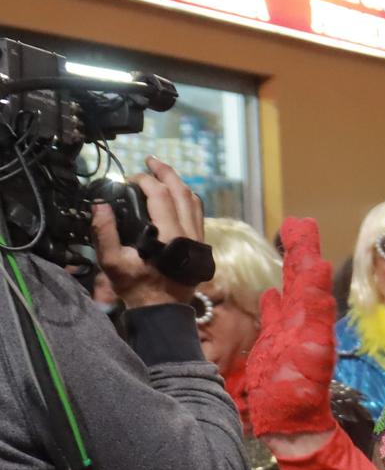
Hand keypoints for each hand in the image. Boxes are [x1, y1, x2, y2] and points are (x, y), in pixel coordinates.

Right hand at [90, 157, 203, 308]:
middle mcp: (189, 233)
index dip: (145, 180)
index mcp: (170, 236)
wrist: (163, 309)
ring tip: (161, 173)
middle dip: (165, 172)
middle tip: (150, 160)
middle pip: (182, 192)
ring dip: (178, 183)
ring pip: (194, 201)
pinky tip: (175, 193)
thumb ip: (104, 232)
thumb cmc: (137, 287)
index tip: (129, 179)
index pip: (160, 195)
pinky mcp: (201, 244)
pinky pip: (198, 213)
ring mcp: (198, 238)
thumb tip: (99, 204)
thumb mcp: (112, 262)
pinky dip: (187, 198)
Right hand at [248, 219, 338, 451]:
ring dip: (290, 269)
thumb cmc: (300, 399)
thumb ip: (314, 315)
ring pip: (290, 294)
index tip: (304, 227)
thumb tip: (321, 274)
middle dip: (300, 251)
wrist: (294, 430)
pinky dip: (274, 302)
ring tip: (288, 244)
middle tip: (298, 223)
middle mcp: (303, 325)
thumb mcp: (309, 355)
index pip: (311, 280)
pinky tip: (270, 292)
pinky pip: (275, 319)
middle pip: (303, 281)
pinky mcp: (276, 349)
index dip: (307, 254)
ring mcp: (289, 336)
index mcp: (312, 323)